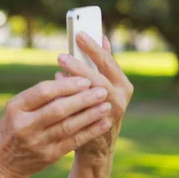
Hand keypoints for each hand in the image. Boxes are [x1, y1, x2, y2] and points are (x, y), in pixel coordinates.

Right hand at [0, 76, 112, 177]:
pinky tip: (103, 123)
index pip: (42, 92)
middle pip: (58, 109)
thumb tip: (70, 80)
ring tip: (106, 105)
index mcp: (15, 108)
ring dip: (90, 115)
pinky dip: (90, 131)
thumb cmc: (11, 128)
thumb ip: (38, 98)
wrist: (1, 163)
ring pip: (69, 126)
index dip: (65, 86)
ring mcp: (37, 142)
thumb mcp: (16, 110)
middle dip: (82, 99)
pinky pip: (74, 141)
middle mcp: (25, 125)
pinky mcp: (49, 156)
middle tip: (101, 90)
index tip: (84, 80)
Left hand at [56, 33, 133, 158]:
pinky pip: (80, 112)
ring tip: (58, 71)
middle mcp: (120, 98)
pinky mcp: (96, 128)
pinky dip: (67, 100)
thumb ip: (100, 64)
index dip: (94, 48)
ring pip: (90, 97)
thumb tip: (100, 37)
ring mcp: (109, 114)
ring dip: (72, 83)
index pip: (108, 61)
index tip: (79, 34)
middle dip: (79, 66)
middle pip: (99, 79)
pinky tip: (56, 91)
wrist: (98, 143)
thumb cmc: (96, 106)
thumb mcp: (104, 83)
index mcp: (122, 83)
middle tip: (61, 56)